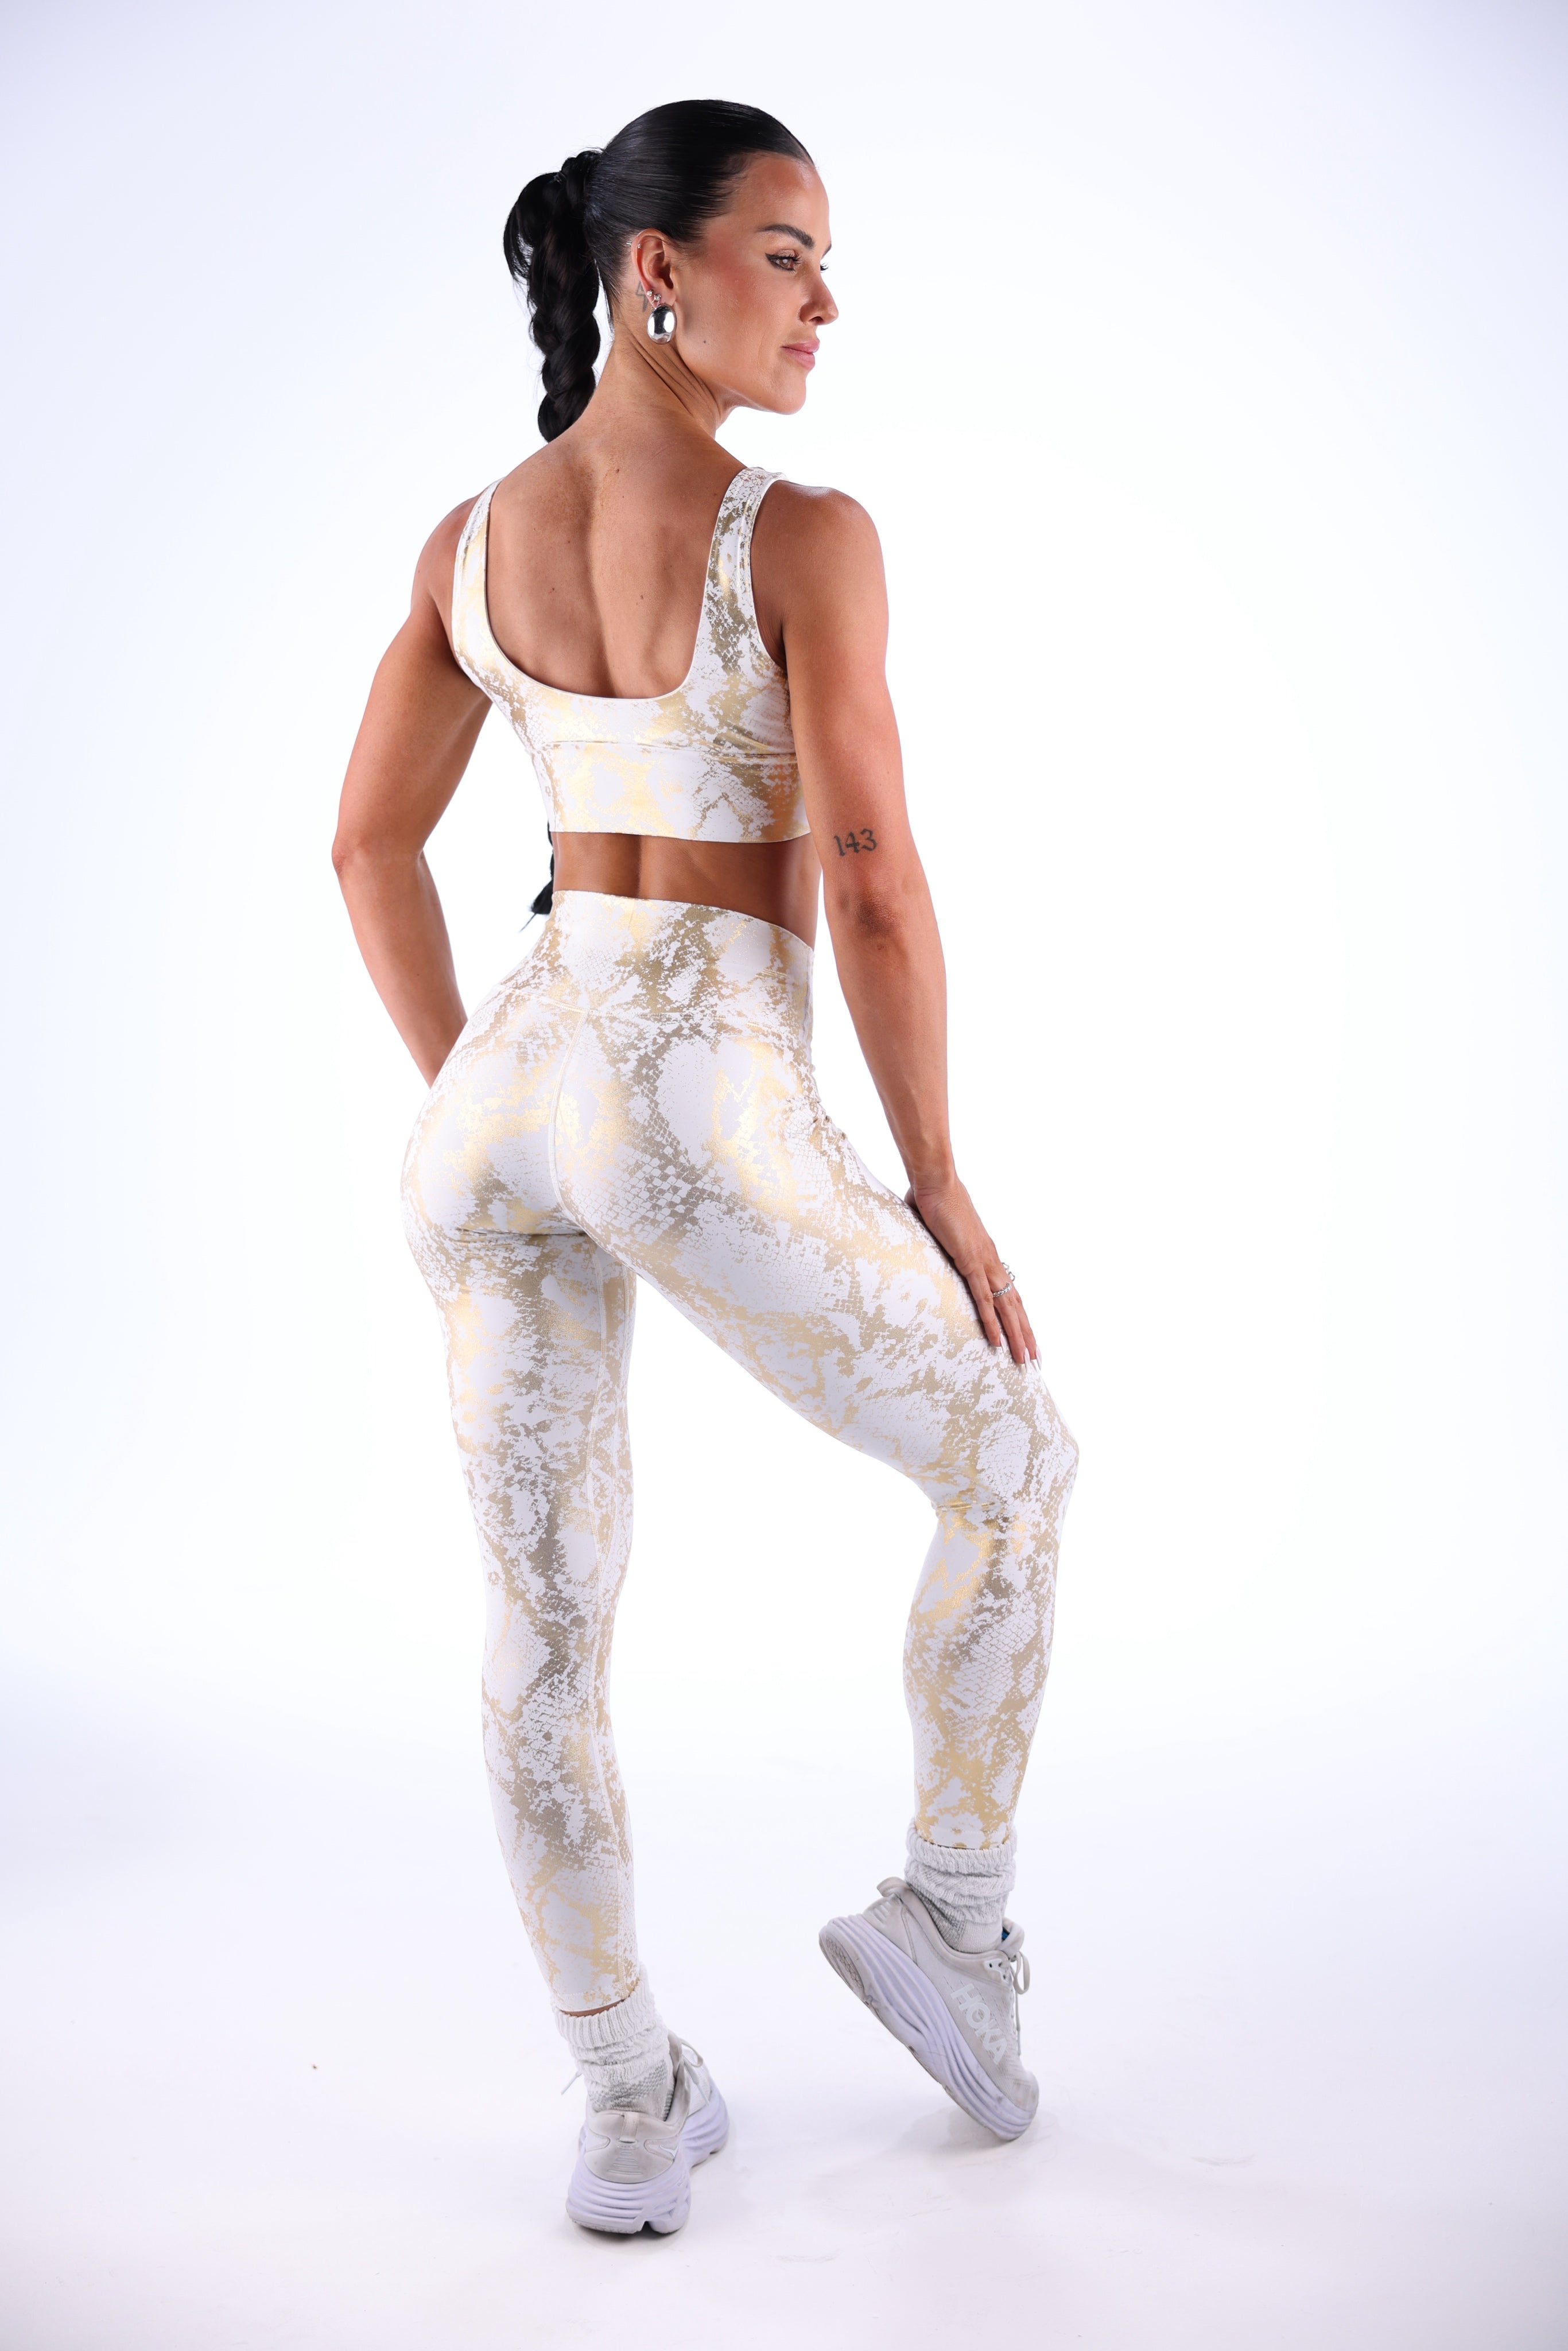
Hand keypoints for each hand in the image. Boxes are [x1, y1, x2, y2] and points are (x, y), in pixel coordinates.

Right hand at [904, 1173, 1037, 1365]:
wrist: (936, 1180)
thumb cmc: (934, 1196)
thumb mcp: (936, 1225)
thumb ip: (935, 1237)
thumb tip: (923, 1234)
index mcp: (985, 1253)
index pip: (1008, 1290)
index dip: (1018, 1313)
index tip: (1025, 1333)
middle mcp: (991, 1260)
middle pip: (1015, 1304)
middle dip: (1026, 1333)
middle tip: (1035, 1358)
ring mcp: (983, 1262)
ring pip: (1007, 1308)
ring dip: (1017, 1336)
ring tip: (1025, 1360)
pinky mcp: (970, 1262)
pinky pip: (983, 1301)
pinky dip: (992, 1324)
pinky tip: (998, 1343)